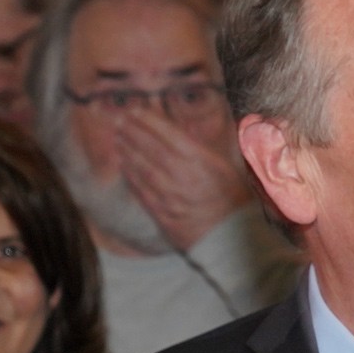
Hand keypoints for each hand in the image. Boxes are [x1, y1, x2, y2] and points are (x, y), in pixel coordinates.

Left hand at [111, 109, 254, 250]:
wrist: (233, 241)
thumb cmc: (235, 203)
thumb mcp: (228, 169)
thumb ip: (204, 151)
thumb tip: (183, 133)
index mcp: (203, 162)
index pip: (169, 135)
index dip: (149, 121)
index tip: (136, 111)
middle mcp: (184, 176)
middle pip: (151, 148)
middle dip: (133, 132)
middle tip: (120, 120)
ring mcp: (170, 196)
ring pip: (142, 168)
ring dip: (127, 150)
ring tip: (118, 138)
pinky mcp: (162, 214)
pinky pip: (140, 190)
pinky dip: (130, 175)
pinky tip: (123, 165)